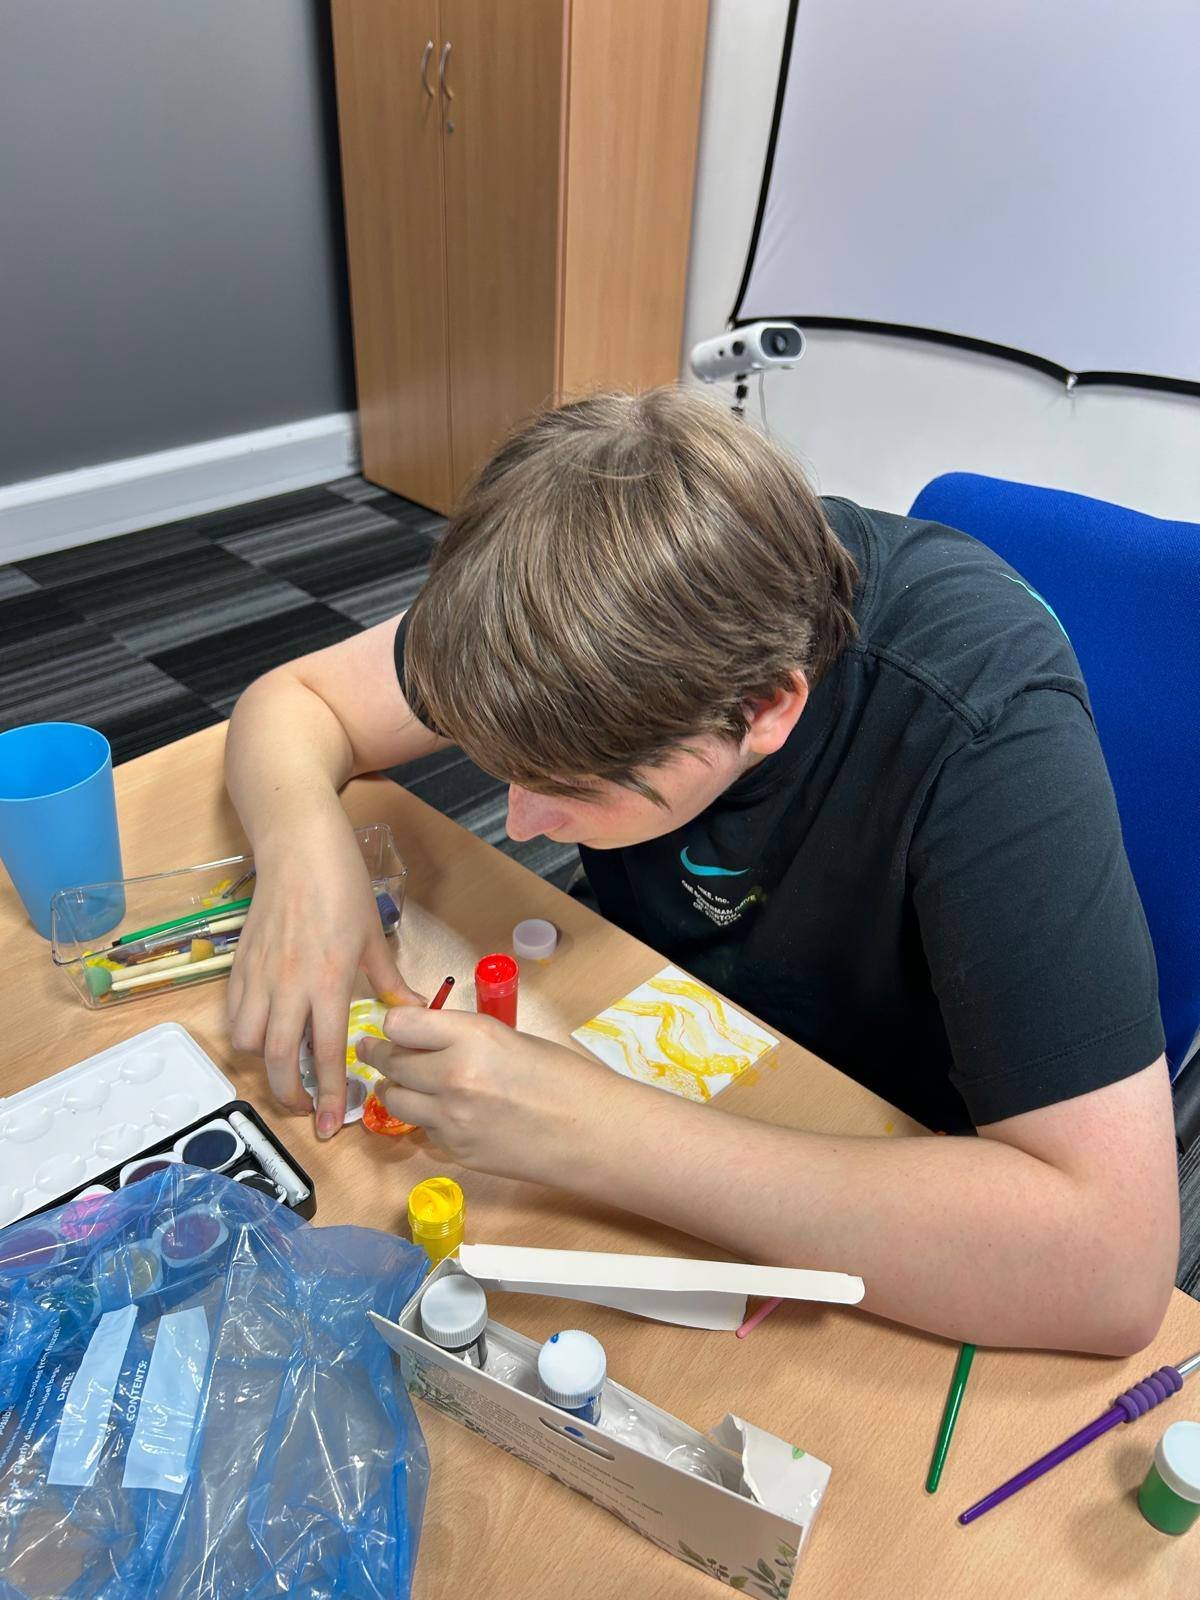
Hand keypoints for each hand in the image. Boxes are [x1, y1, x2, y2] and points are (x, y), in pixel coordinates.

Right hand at [227, 810, 424, 1134]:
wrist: (298, 846)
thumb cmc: (342, 885)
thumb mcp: (376, 935)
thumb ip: (390, 980)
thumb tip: (416, 1009)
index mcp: (328, 981)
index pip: (325, 1054)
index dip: (330, 1095)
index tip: (331, 1126)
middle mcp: (289, 985)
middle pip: (279, 1061)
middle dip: (290, 1096)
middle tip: (307, 1109)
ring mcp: (259, 975)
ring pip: (249, 1043)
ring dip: (266, 1065)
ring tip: (286, 1068)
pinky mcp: (239, 964)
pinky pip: (233, 1015)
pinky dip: (245, 1035)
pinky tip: (264, 1035)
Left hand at [356, 1007, 631, 1182]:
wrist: (591, 1133)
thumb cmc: (562, 1077)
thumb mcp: (508, 1039)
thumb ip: (461, 1037)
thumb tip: (423, 1038)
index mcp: (472, 1037)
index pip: (399, 1023)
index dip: (394, 1023)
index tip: (393, 1025)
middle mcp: (451, 1076)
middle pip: (389, 1061)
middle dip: (379, 1054)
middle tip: (372, 1049)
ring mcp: (449, 1119)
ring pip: (394, 1099)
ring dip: (393, 1087)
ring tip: (398, 1081)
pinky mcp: (454, 1151)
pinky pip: (422, 1129)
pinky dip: (425, 1118)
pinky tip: (444, 1113)